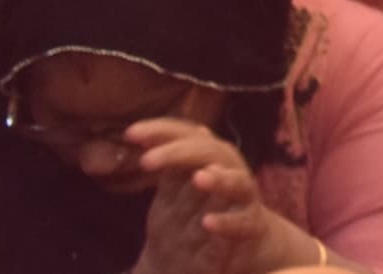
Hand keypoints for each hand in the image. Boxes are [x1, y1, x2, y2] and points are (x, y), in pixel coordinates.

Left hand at [127, 120, 269, 273]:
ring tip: (199, 178)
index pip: (190, 136)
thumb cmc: (196, 216)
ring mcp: (243, 199)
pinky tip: (208, 222)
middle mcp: (230, 171)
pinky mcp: (252, 227)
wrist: (232, 251)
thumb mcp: (175, 190)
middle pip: (214, 152)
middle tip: (146, 161)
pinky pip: (243, 224)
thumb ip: (167, 165)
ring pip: (238, 183)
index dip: (162, 131)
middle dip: (180, 152)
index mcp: (210, 158)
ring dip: (220, 180)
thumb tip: (141, 134)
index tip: (130, 134)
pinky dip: (227, 222)